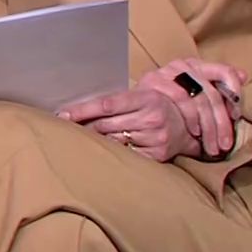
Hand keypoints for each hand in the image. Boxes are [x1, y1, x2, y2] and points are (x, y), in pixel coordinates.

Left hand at [57, 87, 196, 163]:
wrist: (188, 124)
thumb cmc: (155, 106)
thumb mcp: (140, 96)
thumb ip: (115, 102)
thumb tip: (78, 110)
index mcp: (146, 98)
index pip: (106, 104)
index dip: (82, 110)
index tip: (62, 115)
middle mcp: (152, 117)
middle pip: (105, 125)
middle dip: (84, 127)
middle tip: (66, 129)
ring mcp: (156, 138)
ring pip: (113, 141)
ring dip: (96, 141)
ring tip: (84, 139)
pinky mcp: (157, 155)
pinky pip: (126, 155)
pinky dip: (113, 152)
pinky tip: (104, 151)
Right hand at [139, 58, 245, 158]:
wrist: (131, 109)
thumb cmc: (165, 106)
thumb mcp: (193, 98)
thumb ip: (217, 88)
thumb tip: (244, 74)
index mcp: (196, 66)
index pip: (225, 72)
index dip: (234, 95)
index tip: (236, 118)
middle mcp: (183, 65)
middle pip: (212, 93)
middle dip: (222, 123)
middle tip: (225, 145)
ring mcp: (168, 71)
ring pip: (199, 97)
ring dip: (209, 125)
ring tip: (211, 145)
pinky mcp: (155, 80)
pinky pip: (182, 97)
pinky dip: (191, 117)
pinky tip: (194, 132)